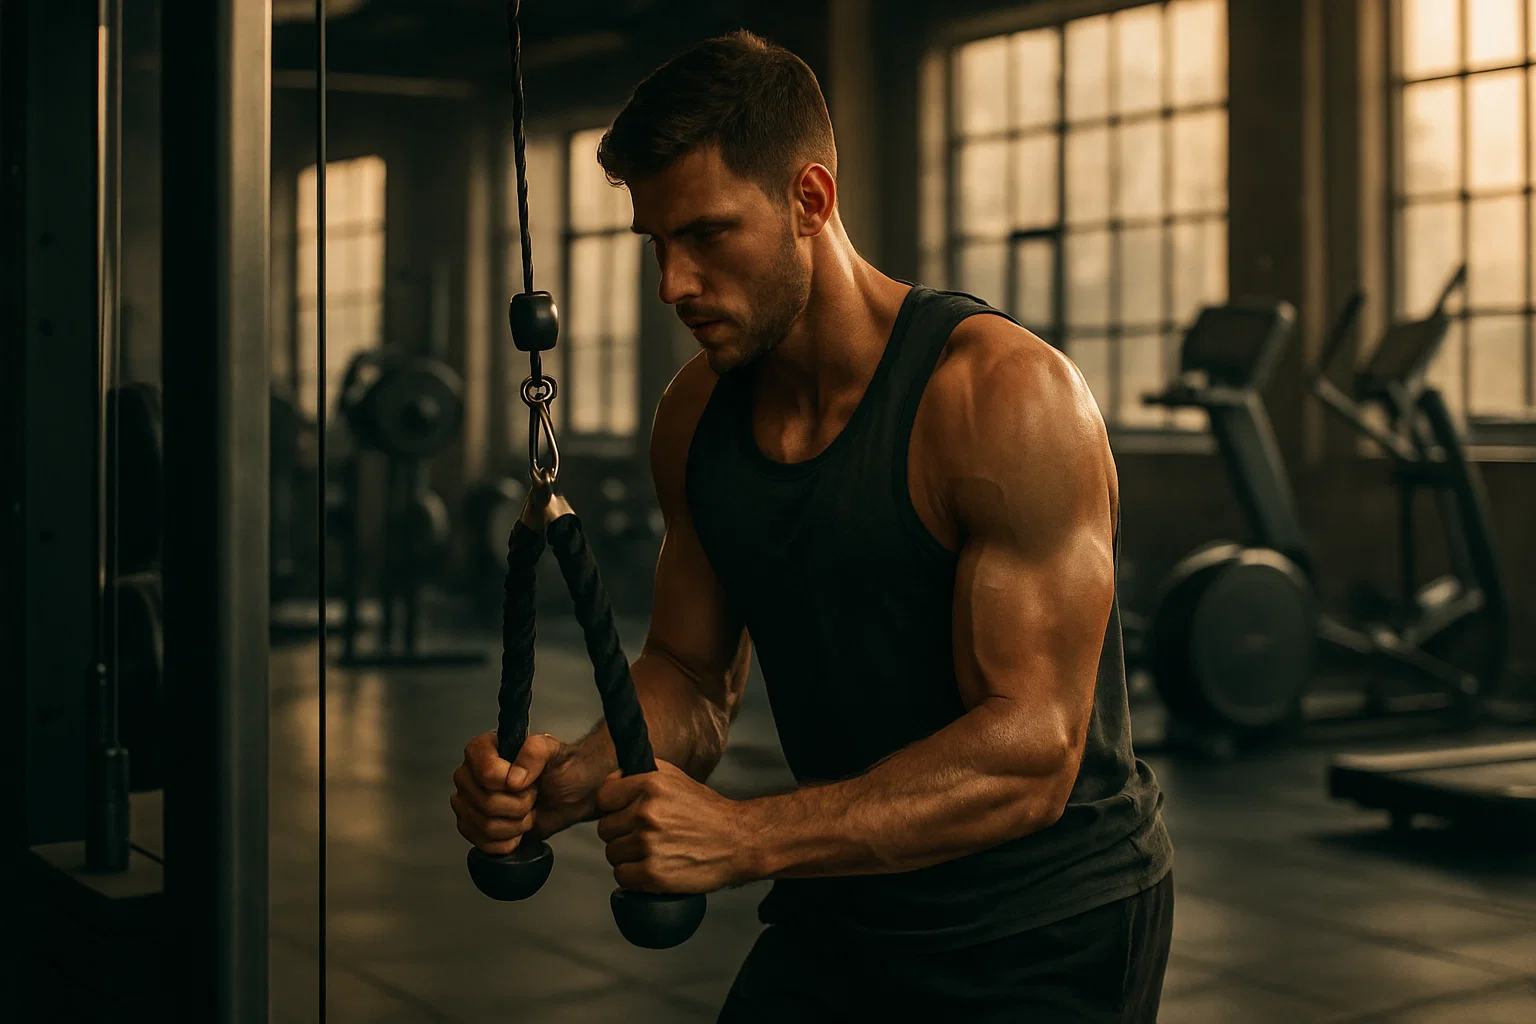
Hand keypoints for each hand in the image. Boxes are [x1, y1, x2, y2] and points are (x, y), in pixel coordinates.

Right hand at [451, 731, 600, 855]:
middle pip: (488, 803)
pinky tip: (516, 825)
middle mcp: (468, 775)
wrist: (566, 795)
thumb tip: (514, 778)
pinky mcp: (471, 828)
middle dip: (521, 804)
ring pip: (488, 827)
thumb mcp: (554, 750)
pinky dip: (511, 840)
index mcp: (481, 749)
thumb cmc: (557, 770)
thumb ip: (535, 751)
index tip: (526, 780)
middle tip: (531, 795)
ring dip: (518, 824)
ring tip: (526, 809)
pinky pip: (487, 844)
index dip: (511, 782)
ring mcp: (466, 803)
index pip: (488, 773)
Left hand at [596, 760, 751, 894]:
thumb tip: (613, 780)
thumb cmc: (707, 811)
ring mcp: (649, 844)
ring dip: (627, 855)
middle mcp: (647, 813)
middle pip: (605, 828)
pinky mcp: (653, 874)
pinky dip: (633, 876)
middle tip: (643, 834)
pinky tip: (650, 867)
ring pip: (612, 854)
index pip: (603, 797)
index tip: (622, 812)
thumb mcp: (676, 778)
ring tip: (651, 851)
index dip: (612, 806)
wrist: (738, 841)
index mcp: (651, 785)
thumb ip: (642, 774)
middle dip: (621, 832)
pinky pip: (622, 876)